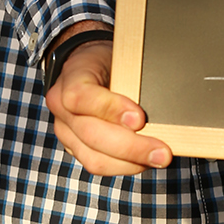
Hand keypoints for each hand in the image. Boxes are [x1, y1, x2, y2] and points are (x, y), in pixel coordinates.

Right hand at [46, 37, 172, 176]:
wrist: (88, 66)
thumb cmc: (109, 61)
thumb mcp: (119, 57)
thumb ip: (131, 79)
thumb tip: (156, 109)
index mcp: (70, 78)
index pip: (81, 97)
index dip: (111, 109)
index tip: (140, 118)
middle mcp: (61, 108)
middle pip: (91, 134)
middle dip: (131, 147)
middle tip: (162, 153)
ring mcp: (65, 131)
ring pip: (93, 157)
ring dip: (130, 162)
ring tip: (157, 160)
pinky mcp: (75, 148)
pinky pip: (98, 164)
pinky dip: (124, 166)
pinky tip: (143, 161)